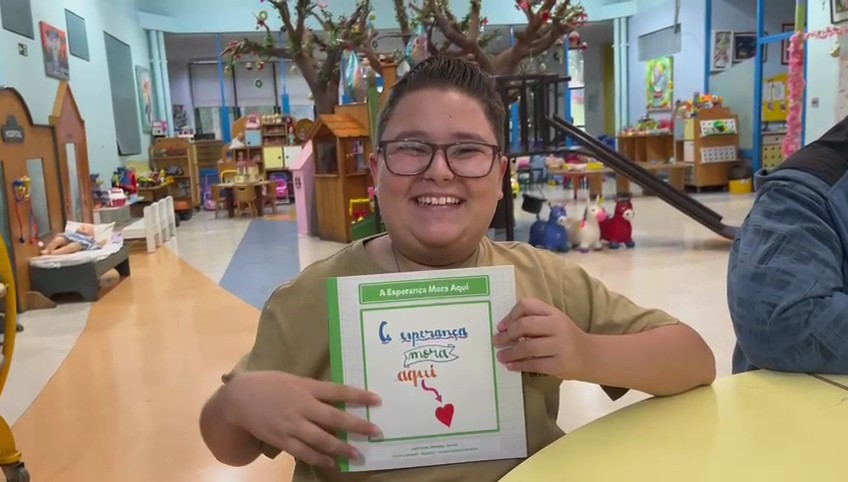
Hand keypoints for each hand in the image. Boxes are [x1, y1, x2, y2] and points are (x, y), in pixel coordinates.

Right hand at [221, 371, 381, 467]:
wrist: (238, 398)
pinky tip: (332, 462)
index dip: (359, 395)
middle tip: (377, 433)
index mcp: (306, 387)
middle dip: (358, 426)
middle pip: (335, 417)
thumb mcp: (292, 379)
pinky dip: (319, 458)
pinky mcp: (282, 440)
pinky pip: (304, 452)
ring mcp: (292, 425)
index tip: (377, 400)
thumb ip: (313, 389)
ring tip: (358, 455)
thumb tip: (337, 397)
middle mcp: (301, 406)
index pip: (338, 391)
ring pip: (322, 439)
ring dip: (342, 448)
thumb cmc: (268, 384)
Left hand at [492, 298, 589, 379]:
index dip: (511, 315)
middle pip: (525, 326)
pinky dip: (519, 365)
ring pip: (528, 347)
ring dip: (510, 353)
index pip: (528, 305)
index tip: (501, 326)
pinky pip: (534, 364)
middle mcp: (557, 326)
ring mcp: (560, 346)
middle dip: (507, 335)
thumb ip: (534, 320)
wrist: (590, 356)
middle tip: (496, 342)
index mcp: (553, 313)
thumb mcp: (553, 321)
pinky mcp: (559, 365)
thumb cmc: (565, 337)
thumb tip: (504, 329)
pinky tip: (511, 366)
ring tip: (500, 356)